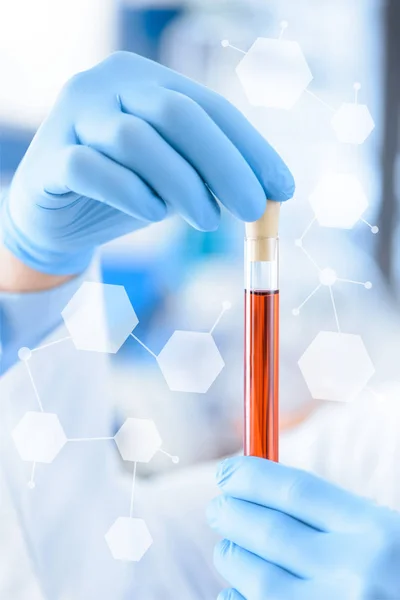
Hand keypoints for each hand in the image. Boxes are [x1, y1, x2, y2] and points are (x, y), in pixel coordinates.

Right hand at [0, 51, 293, 275]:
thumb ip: (209, 176)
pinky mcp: (50, 157)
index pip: (210, 107)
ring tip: (207, 220)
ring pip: (136, 139)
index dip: (251, 149)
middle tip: (252, 210)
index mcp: (146, 80)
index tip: (282, 189)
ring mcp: (74, 116)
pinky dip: (131, 193)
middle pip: (177, 114)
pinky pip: (93, 169)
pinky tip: (154, 213)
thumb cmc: (122, 189)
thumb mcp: (173, 178)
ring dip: (183, 184)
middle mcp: (108, 85)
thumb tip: (270, 194)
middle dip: (225, 165)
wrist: (55, 213)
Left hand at [207, 457, 399, 599]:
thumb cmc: (396, 569)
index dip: (251, 477)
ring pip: (259, 578)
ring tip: (227, 549)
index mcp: (374, 529)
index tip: (226, 473)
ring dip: (232, 558)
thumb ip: (331, 514)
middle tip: (217, 509)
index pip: (295, 490)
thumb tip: (259, 487)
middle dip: (231, 514)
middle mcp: (357, 570)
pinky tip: (233, 590)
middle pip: (270, 531)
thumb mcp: (383, 533)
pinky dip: (236, 599)